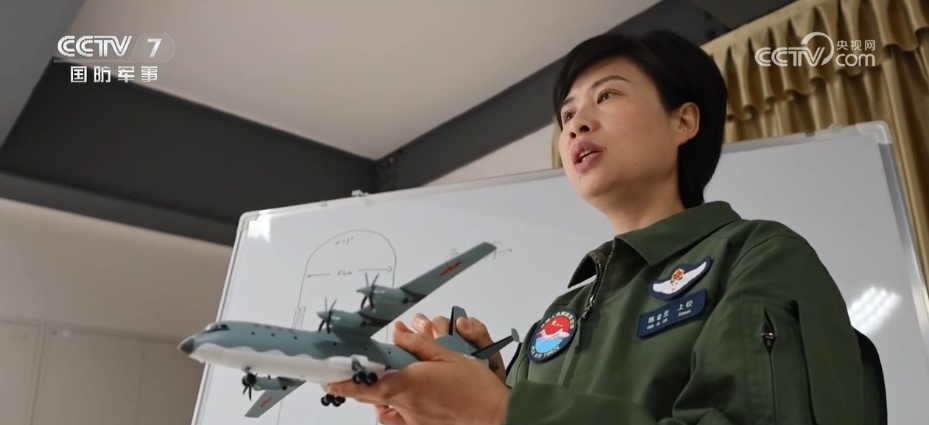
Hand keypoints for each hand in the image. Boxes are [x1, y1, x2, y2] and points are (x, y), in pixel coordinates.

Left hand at [327, 321, 508, 424]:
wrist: (495, 416)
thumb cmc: (477, 390)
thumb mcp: (449, 356)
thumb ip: (419, 344)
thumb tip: (399, 334)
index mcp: (410, 384)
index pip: (367, 384)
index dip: (344, 382)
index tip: (329, 379)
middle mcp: (407, 406)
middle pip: (373, 396)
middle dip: (367, 384)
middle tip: (368, 371)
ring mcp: (413, 420)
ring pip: (385, 409)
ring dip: (384, 397)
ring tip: (399, 383)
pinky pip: (398, 420)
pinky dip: (397, 410)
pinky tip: (410, 399)